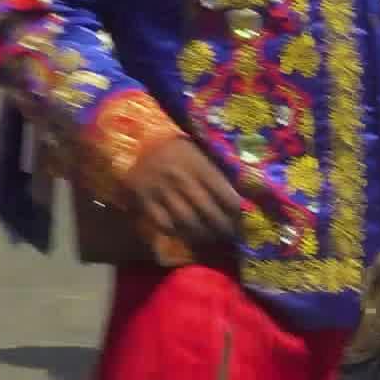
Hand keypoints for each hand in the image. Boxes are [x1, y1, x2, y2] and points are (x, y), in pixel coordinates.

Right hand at [121, 135, 275, 256]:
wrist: (135, 141)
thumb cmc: (175, 147)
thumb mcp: (198, 150)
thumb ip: (216, 170)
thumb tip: (245, 191)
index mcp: (199, 164)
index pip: (225, 195)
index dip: (237, 212)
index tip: (244, 219)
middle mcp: (182, 179)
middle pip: (209, 212)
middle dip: (223, 227)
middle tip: (231, 235)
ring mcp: (162, 192)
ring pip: (188, 222)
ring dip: (204, 235)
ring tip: (212, 238)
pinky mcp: (145, 201)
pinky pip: (165, 225)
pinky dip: (178, 233)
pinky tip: (187, 234)